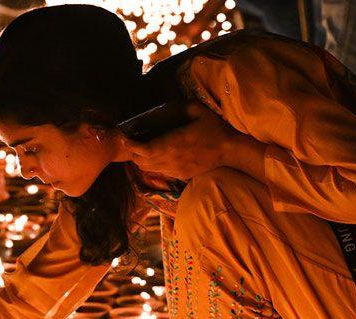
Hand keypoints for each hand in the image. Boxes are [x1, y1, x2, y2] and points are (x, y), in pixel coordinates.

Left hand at [123, 102, 246, 179]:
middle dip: (132, 153)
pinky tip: (155, 155)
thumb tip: (163, 105)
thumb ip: (179, 106)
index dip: (131, 146)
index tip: (124, 138)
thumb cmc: (214, 128)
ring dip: (141, 160)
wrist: (230, 151)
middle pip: (141, 161)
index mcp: (174, 142)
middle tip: (129, 141)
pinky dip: (152, 164)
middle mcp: (171, 159)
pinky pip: (160, 171)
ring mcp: (175, 169)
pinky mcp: (180, 175)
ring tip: (139, 148)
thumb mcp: (197, 110)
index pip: (145, 149)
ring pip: (148, 169)